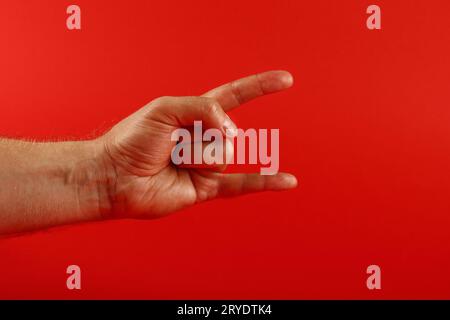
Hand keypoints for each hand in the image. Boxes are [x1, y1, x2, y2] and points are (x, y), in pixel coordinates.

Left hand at [99, 70, 297, 218]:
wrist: (115, 176)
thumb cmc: (132, 139)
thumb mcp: (165, 108)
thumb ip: (203, 109)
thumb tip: (231, 131)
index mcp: (196, 114)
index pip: (235, 96)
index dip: (259, 87)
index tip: (286, 80)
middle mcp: (206, 138)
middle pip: (225, 130)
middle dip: (197, 135)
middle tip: (171, 143)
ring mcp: (208, 164)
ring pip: (223, 154)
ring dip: (195, 156)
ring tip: (174, 161)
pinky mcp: (207, 188)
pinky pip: (242, 185)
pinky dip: (266, 183)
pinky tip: (288, 180)